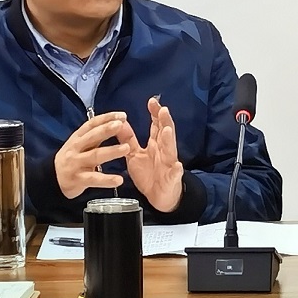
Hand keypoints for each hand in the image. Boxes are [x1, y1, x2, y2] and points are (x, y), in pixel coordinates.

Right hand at [54, 111, 137, 199]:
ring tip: (127, 148)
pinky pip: (94, 179)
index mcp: (78, 137)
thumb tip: (117, 122)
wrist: (52, 179)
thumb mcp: (80, 144)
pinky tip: (119, 180)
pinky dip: (106, 180)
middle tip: (120, 125)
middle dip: (106, 130)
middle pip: (92, 137)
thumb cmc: (72, 158)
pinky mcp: (78, 179)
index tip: (122, 115)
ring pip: (94, 156)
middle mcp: (75, 148)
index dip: (106, 118)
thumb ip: (96, 135)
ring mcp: (76, 163)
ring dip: (111, 151)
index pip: (91, 124)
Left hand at [125, 96, 185, 212]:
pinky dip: (176, 170)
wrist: (159, 196)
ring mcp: (169, 164)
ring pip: (170, 150)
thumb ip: (128, 139)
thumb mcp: (134, 155)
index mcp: (155, 145)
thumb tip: (120, 122)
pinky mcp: (171, 178)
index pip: (157, 125)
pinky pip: (174, 174)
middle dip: (165, 122)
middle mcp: (164, 151)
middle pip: (165, 133)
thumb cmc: (148, 174)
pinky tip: (177, 166)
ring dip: (169, 140)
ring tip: (167, 130)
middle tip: (163, 110)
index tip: (152, 101)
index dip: (155, 113)